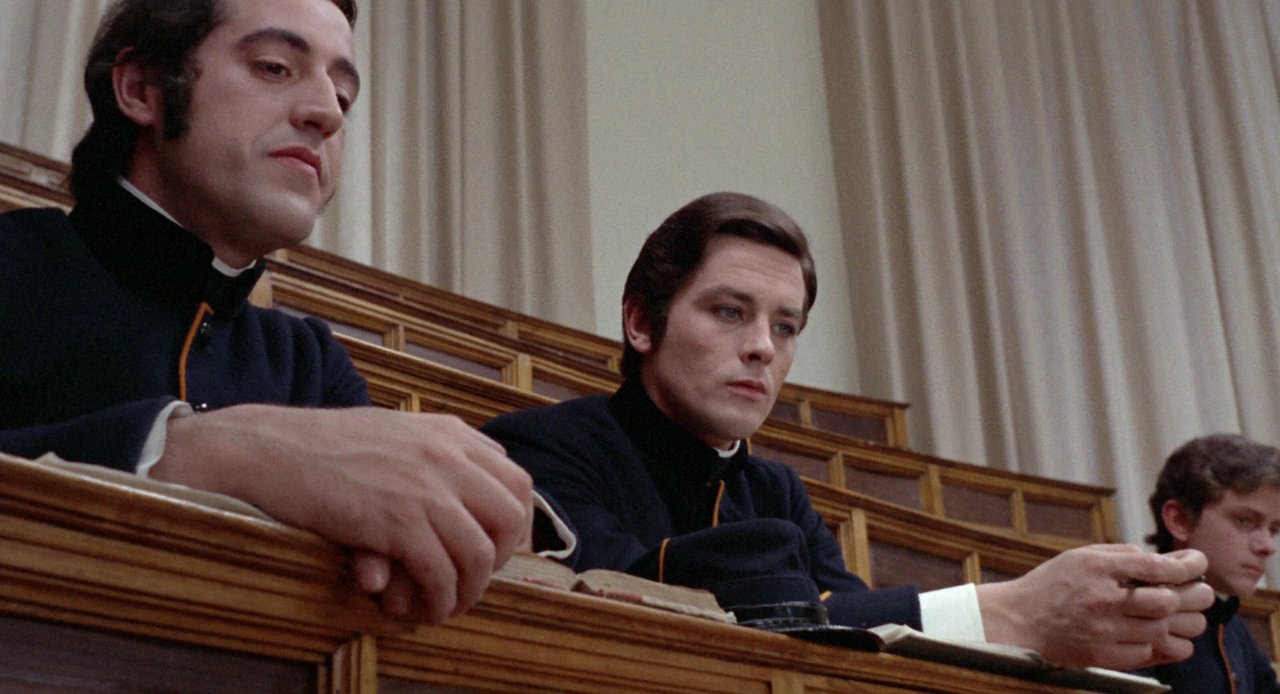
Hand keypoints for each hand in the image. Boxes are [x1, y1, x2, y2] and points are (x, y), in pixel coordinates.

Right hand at [154, 404, 533, 622]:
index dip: (513, 521)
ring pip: (479, 552)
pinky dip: (440, 599)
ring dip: (470, 588)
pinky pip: (440, 573)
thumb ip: (434, 455)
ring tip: (449, 604)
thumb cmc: (324, 447)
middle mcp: (447, 456)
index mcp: (450, 432)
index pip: (516, 479)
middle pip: (510, 515)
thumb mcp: (394, 433)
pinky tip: (425, 609)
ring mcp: (424, 487)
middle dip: (499, 556)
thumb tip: (463, 500)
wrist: (270, 449)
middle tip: (474, 578)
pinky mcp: (397, 521)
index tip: (493, 547)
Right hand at [975, 544, 1211, 668]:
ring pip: (1165, 631)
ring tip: (1184, 616)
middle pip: (1169, 601)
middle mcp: (1103, 598)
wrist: (1019, 620)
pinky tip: (1159, 635)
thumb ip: (1121, 554)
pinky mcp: (1103, 655)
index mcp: (1098, 567)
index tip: (1198, 562)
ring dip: (1183, 624)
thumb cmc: (1052, 585)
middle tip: (1200, 593)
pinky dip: (1161, 644)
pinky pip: (1149, 652)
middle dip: (1193, 596)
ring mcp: (1104, 630)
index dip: (1187, 564)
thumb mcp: (1081, 556)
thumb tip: (1163, 560)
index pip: (1156, 566)